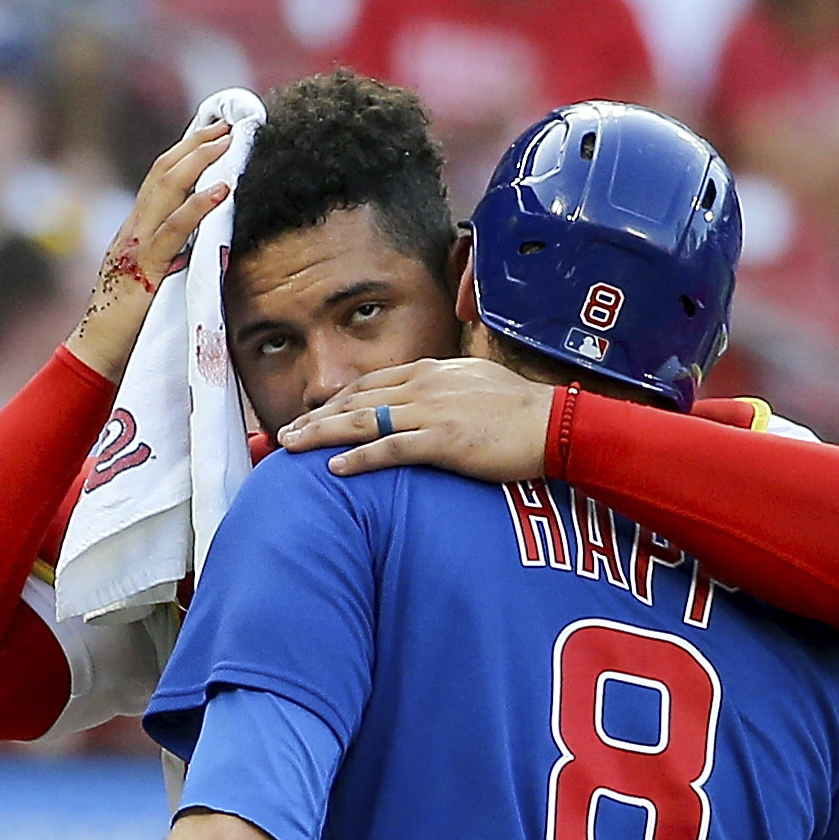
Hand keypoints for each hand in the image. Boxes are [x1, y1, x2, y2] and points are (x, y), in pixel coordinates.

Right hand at [68, 121, 234, 381]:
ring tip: (228, 141)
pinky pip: (173, 230)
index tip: (213, 131)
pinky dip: (198, 207)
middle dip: (196, 143)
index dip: (186, 150)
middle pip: (163, 170)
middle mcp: (133, 229)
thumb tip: (203, 243)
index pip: (160, 177)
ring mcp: (137, 246)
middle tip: (227, 124)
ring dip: (200, 160)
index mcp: (135, 230)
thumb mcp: (155, 279)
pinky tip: (221, 189)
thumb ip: (173, 256)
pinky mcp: (146, 269)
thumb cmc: (130, 325)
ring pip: (166, 188)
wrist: (99, 354)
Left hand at [277, 359, 559, 482]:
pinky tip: (334, 469)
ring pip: (364, 421)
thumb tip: (430, 398)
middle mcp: (425, 385)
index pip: (371, 384)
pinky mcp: (444, 441)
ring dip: (323, 435)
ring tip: (292, 449)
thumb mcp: (477, 384)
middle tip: (283, 436)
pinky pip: (391, 449)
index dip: (337, 401)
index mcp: (432, 371)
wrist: (555, 424)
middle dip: (317, 418)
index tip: (312, 415)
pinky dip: (359, 458)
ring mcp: (433, 412)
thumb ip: (447, 388)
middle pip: (357, 400)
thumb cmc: (521, 411)